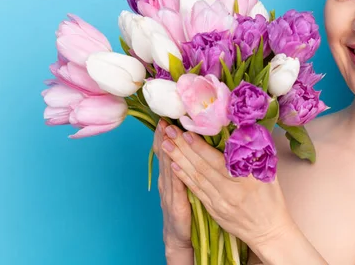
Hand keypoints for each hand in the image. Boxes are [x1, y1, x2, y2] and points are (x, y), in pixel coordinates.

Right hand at [153, 119, 193, 256]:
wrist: (178, 236)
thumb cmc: (184, 208)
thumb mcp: (184, 184)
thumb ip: (187, 167)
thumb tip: (192, 147)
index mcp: (170, 175)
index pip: (167, 152)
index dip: (164, 135)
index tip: (165, 118)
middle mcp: (167, 181)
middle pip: (165, 156)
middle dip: (163, 137)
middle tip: (163, 120)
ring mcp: (170, 192)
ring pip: (168, 167)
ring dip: (167, 150)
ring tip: (165, 134)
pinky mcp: (176, 204)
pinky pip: (175, 186)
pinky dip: (174, 173)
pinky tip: (174, 163)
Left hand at [160, 124, 293, 249]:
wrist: (268, 231)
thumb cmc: (271, 199)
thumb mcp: (269, 174)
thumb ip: (256, 154)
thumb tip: (244, 130)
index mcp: (245, 179)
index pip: (217, 160)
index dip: (200, 146)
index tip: (187, 132)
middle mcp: (230, 190)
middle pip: (202, 166)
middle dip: (183, 148)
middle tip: (169, 132)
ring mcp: (220, 202)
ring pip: (195, 177)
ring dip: (179, 160)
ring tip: (166, 145)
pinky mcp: (214, 210)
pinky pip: (196, 191)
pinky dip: (184, 178)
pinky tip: (174, 167)